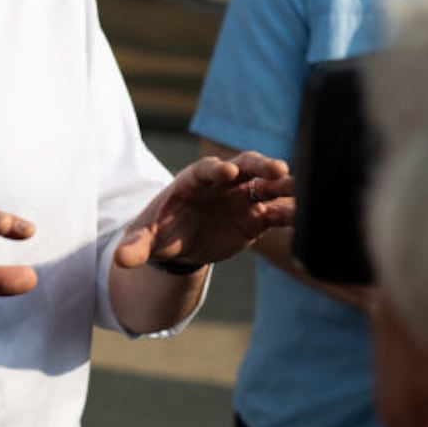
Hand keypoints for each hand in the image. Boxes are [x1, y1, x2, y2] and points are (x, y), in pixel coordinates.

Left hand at [114, 152, 294, 269]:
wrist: (178, 242)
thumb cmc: (159, 231)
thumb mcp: (144, 240)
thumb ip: (135, 247)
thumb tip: (120, 260)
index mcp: (193, 181)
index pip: (206, 169)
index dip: (216, 169)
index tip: (227, 172)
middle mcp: (223, 183)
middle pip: (245, 166)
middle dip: (261, 166)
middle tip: (279, 170)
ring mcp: (242, 197)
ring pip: (268, 185)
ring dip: (285, 187)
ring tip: (303, 192)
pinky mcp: (257, 217)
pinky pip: (277, 212)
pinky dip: (290, 213)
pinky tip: (307, 218)